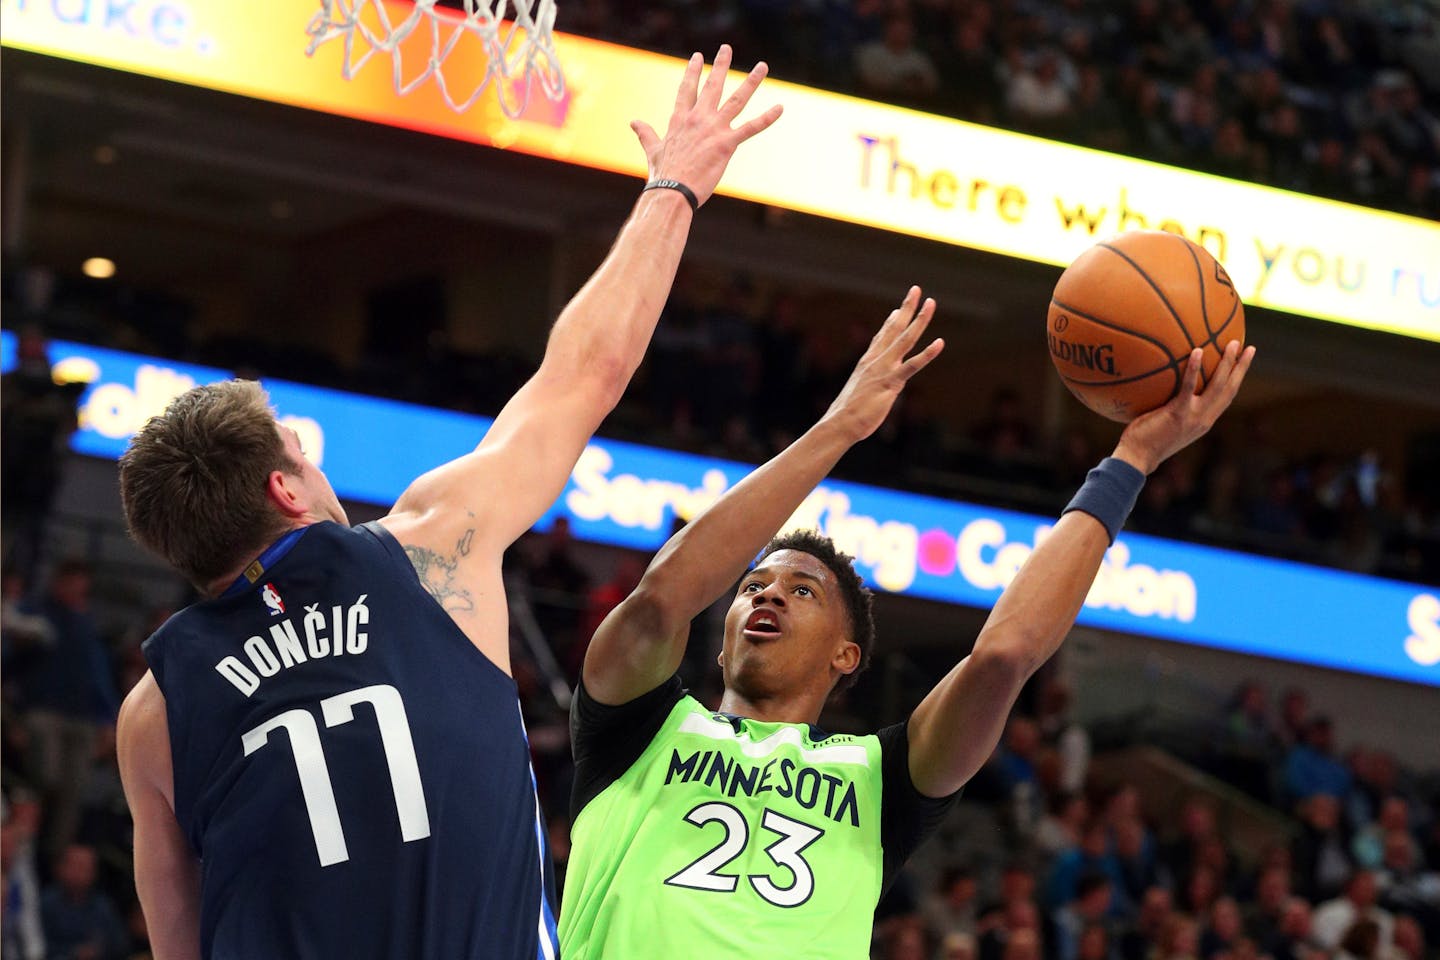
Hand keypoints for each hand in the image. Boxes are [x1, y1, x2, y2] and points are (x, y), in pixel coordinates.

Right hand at [631, 45, 783, 205]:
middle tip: (726, 48)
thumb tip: (633, 122)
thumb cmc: (662, 174)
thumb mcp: (652, 149)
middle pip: (712, 86)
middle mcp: (698, 119)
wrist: (671, 190)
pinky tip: (780, 107)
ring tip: (762, 66)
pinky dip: (767, 118)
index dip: (693, 72)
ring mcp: (713, 129)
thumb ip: (645, 133)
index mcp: (680, 120)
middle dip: (720, 65)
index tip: (698, 57)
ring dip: (752, 82)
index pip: (687, 90)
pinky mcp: (726, 144)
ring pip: (737, 100)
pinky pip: (751, 128)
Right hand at [822, 287, 944, 442]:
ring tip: (931, 303)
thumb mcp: (859, 392)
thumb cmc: (847, 413)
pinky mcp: (891, 382)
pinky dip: (927, 354)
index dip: (891, 321)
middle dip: (906, 308)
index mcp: (868, 362)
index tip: (898, 309)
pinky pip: (913, 366)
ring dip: (919, 320)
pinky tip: (940, 343)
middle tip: (916, 290)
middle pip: (894, 328)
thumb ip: (868, 383)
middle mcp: (876, 360)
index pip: (881, 337)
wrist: (840, 422)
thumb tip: (872, 383)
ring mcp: (884, 369)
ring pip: (905, 339)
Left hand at [1114, 341, 1255, 474]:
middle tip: (1248, 347)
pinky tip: (1197, 351)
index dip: (1237, 379)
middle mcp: (1205, 419)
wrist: (1138, 458)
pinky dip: (1194, 368)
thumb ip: (1174, 407)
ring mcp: (1194, 417)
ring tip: (1233, 343)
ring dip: (1229, 363)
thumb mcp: (1167, 423)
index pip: (1227, 397)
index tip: (1244, 361)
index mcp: (1205, 421)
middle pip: (1231, 389)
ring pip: (1219, 386)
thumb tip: (1165, 384)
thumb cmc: (1145, 439)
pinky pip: (1189, 387)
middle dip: (1242, 367)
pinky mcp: (1179, 413)